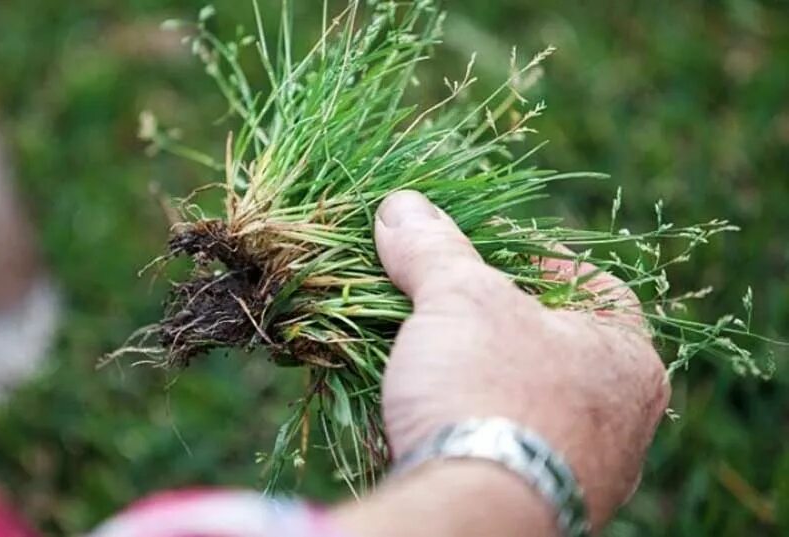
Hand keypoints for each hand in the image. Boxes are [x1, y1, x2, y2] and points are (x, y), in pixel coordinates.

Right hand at [334, 191, 668, 534]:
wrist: (472, 510)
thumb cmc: (488, 390)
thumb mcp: (457, 300)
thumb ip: (433, 250)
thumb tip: (401, 206)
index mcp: (626, 358)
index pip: (594, 286)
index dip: (538, 259)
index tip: (487, 253)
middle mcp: (624, 421)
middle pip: (558, 346)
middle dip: (500, 322)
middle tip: (451, 303)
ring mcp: (587, 471)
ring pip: (531, 403)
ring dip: (481, 377)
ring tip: (429, 356)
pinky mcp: (544, 505)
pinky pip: (507, 449)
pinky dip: (470, 427)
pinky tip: (429, 416)